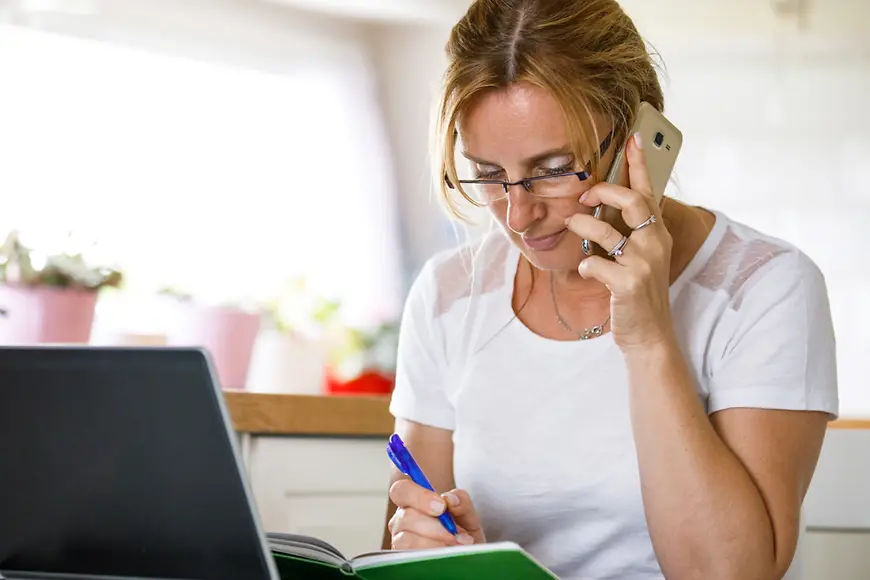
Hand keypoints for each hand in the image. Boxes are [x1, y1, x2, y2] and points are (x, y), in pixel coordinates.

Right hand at [388, 479, 485, 549]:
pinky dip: (432, 555)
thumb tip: (450, 499)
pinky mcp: (403, 560)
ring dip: (435, 543)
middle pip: (406, 516)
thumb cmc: (463, 533)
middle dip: (434, 526)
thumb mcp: (467, 514)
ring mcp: (399, 541)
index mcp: (412, 501)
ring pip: (408, 539)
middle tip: (454, 532)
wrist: (468, 558)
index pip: (401, 489)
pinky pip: (412, 557)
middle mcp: (401, 520)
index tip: (441, 506)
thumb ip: (461, 501)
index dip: (419, 496)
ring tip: (456, 545)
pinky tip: (446, 555)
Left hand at [564, 132, 674, 351]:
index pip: (649, 191)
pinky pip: (594, 264)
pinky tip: (590, 272)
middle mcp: (655, 243)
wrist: (649, 334)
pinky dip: (586, 266)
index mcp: (658, 233)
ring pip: (605, 231)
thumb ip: (630, 232)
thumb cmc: (638, 293)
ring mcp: (643, 263)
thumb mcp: (641, 258)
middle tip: (584, 193)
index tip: (634, 138)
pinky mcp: (628, 283)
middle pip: (631, 201)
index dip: (640, 164)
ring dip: (582, 226)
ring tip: (572, 226)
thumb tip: (603, 204)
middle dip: (603, 191)